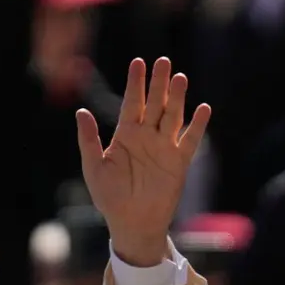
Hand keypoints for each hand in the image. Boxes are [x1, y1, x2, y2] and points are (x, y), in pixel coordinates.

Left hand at [76, 57, 210, 265]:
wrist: (130, 222)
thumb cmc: (109, 196)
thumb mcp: (94, 167)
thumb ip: (88, 140)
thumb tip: (81, 111)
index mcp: (125, 135)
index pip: (131, 102)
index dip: (135, 83)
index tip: (138, 62)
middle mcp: (146, 137)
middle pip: (154, 104)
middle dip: (158, 83)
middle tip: (163, 61)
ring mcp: (164, 147)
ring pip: (172, 116)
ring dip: (177, 98)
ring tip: (180, 78)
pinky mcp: (179, 162)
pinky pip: (190, 140)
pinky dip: (197, 126)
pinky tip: (203, 109)